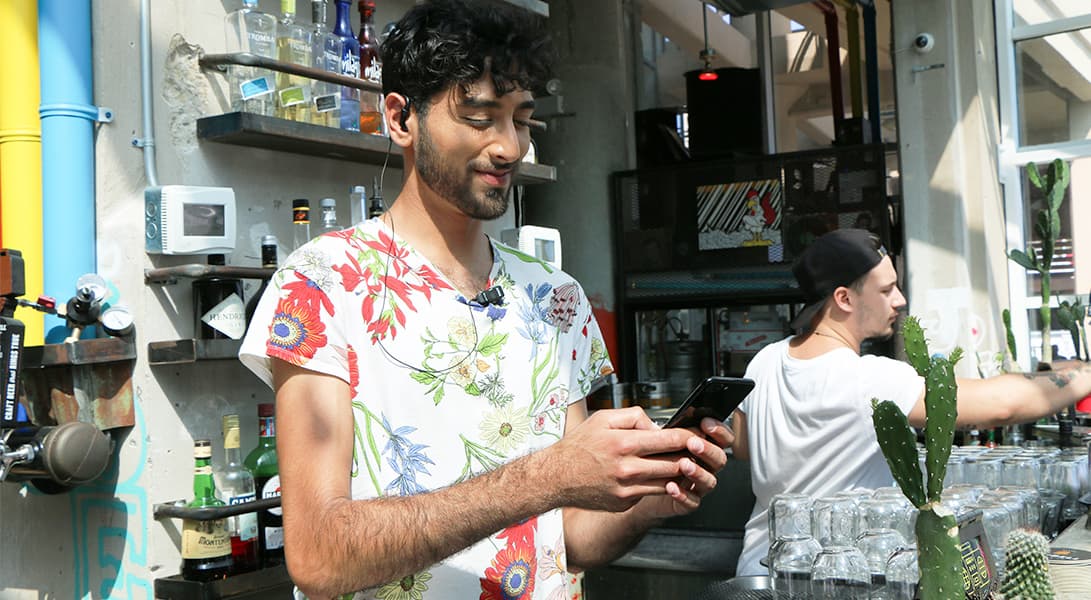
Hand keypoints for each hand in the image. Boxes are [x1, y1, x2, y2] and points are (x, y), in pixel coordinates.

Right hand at [548, 407, 709, 512]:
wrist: (556, 477)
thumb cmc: (578, 446)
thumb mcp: (603, 418)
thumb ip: (634, 416)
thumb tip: (658, 426)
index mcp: (624, 443)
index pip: (670, 440)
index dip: (689, 437)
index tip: (696, 435)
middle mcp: (627, 468)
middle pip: (675, 464)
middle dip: (689, 456)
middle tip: (695, 451)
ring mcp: (627, 489)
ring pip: (667, 482)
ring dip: (678, 473)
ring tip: (680, 463)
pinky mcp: (625, 503)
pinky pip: (650, 493)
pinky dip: (657, 485)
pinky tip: (656, 476)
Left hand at [650, 417, 731, 516]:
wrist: (642, 487)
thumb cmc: (655, 459)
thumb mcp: (662, 439)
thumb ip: (672, 428)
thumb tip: (677, 417)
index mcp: (705, 447)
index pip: (723, 438)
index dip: (719, 430)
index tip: (706, 423)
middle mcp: (705, 466)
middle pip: (720, 458)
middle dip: (708, 449)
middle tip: (693, 443)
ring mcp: (698, 485)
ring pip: (709, 480)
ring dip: (698, 472)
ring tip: (684, 464)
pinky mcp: (688, 502)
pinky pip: (692, 501)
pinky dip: (683, 495)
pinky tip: (671, 486)